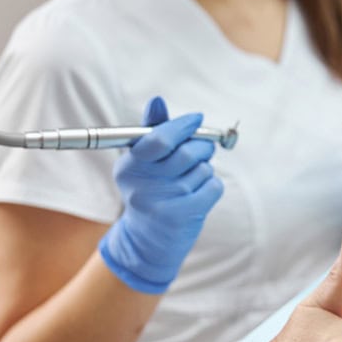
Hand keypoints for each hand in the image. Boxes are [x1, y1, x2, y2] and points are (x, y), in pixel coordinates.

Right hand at [98, 97, 224, 293]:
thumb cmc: (151, 190)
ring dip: (204, 170)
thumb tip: (157, 100)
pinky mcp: (181, 217)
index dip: (182, 126)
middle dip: (202, 146)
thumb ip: (153, 131)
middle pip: (187, 152)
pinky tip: (199, 195)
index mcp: (129, 166)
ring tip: (191, 180)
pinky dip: (212, 186)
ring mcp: (161, 203)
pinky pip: (213, 187)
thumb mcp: (144, 162)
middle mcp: (141, 185)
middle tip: (203, 149)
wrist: (148, 241)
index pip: (158, 138)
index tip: (197, 119)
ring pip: (203, 170)